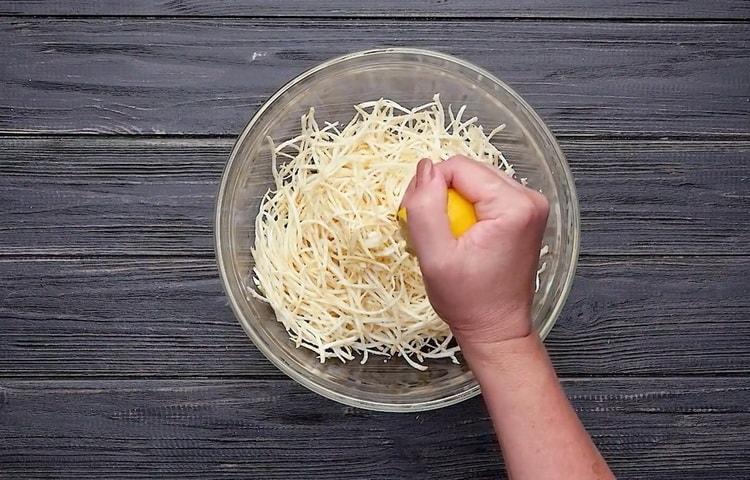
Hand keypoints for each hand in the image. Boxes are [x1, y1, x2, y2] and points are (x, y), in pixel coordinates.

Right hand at [401, 155, 548, 345]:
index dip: (428, 188)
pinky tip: (458, 235)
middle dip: (440, 194)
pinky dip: (465, 209)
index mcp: (514, 206)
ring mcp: (530, 206)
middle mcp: (529, 199)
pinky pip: (485, 194)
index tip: (417, 221)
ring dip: (451, 202)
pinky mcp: (524, 214)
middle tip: (428, 231)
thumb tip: (424, 167)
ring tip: (444, 236)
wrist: (496, 329)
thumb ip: (425, 208)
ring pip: (474, 180)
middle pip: (467, 171)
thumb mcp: (435, 257)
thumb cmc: (468, 301)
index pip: (457, 167)